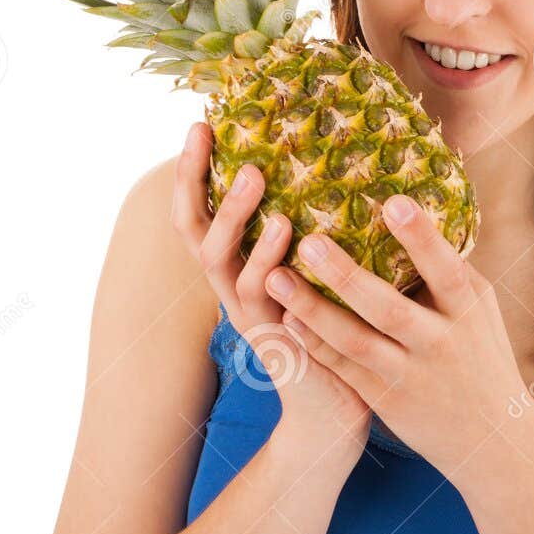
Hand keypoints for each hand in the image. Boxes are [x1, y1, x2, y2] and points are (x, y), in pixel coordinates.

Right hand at [171, 122, 370, 458]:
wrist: (336, 411)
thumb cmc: (334, 331)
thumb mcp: (315, 273)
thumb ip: (313, 229)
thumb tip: (341, 164)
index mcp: (238, 268)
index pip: (199, 212)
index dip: (192, 171)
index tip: (199, 122)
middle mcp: (231, 288)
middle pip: (193, 229)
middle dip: (194, 180)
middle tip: (205, 135)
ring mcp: (247, 315)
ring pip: (220, 261)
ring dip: (233, 215)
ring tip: (255, 177)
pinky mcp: (272, 340)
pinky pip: (261, 297)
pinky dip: (268, 261)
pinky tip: (287, 229)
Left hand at [263, 191, 533, 477]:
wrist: (492, 437)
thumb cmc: (482, 358)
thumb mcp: (480, 312)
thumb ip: (452, 272)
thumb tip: (422, 215)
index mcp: (468, 311)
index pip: (447, 270)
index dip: (422, 238)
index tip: (394, 201)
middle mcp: (438, 341)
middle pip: (388, 308)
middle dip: (346, 275)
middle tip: (309, 241)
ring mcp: (408, 373)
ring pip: (354, 341)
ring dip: (312, 309)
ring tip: (274, 277)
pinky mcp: (383, 397)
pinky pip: (342, 366)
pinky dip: (313, 343)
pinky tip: (283, 318)